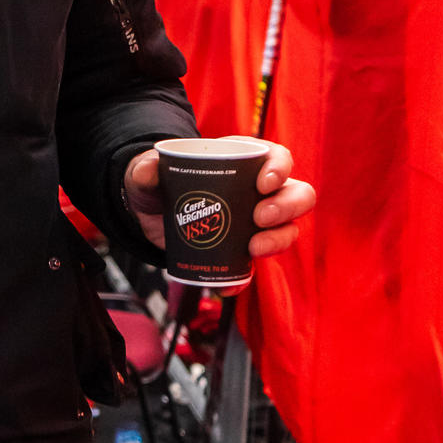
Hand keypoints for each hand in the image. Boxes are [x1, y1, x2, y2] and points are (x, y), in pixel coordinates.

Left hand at [123, 143, 315, 282]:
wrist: (151, 215)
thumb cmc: (160, 184)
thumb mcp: (148, 173)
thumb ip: (146, 169)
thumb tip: (149, 169)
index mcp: (244, 162)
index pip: (278, 158)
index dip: (279, 168)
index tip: (263, 183)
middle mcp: (260, 192)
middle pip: (297, 195)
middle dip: (286, 206)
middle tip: (260, 218)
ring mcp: (256, 223)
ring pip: (287, 230)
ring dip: (278, 240)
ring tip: (253, 248)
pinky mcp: (242, 251)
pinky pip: (255, 267)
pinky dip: (245, 278)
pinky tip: (228, 285)